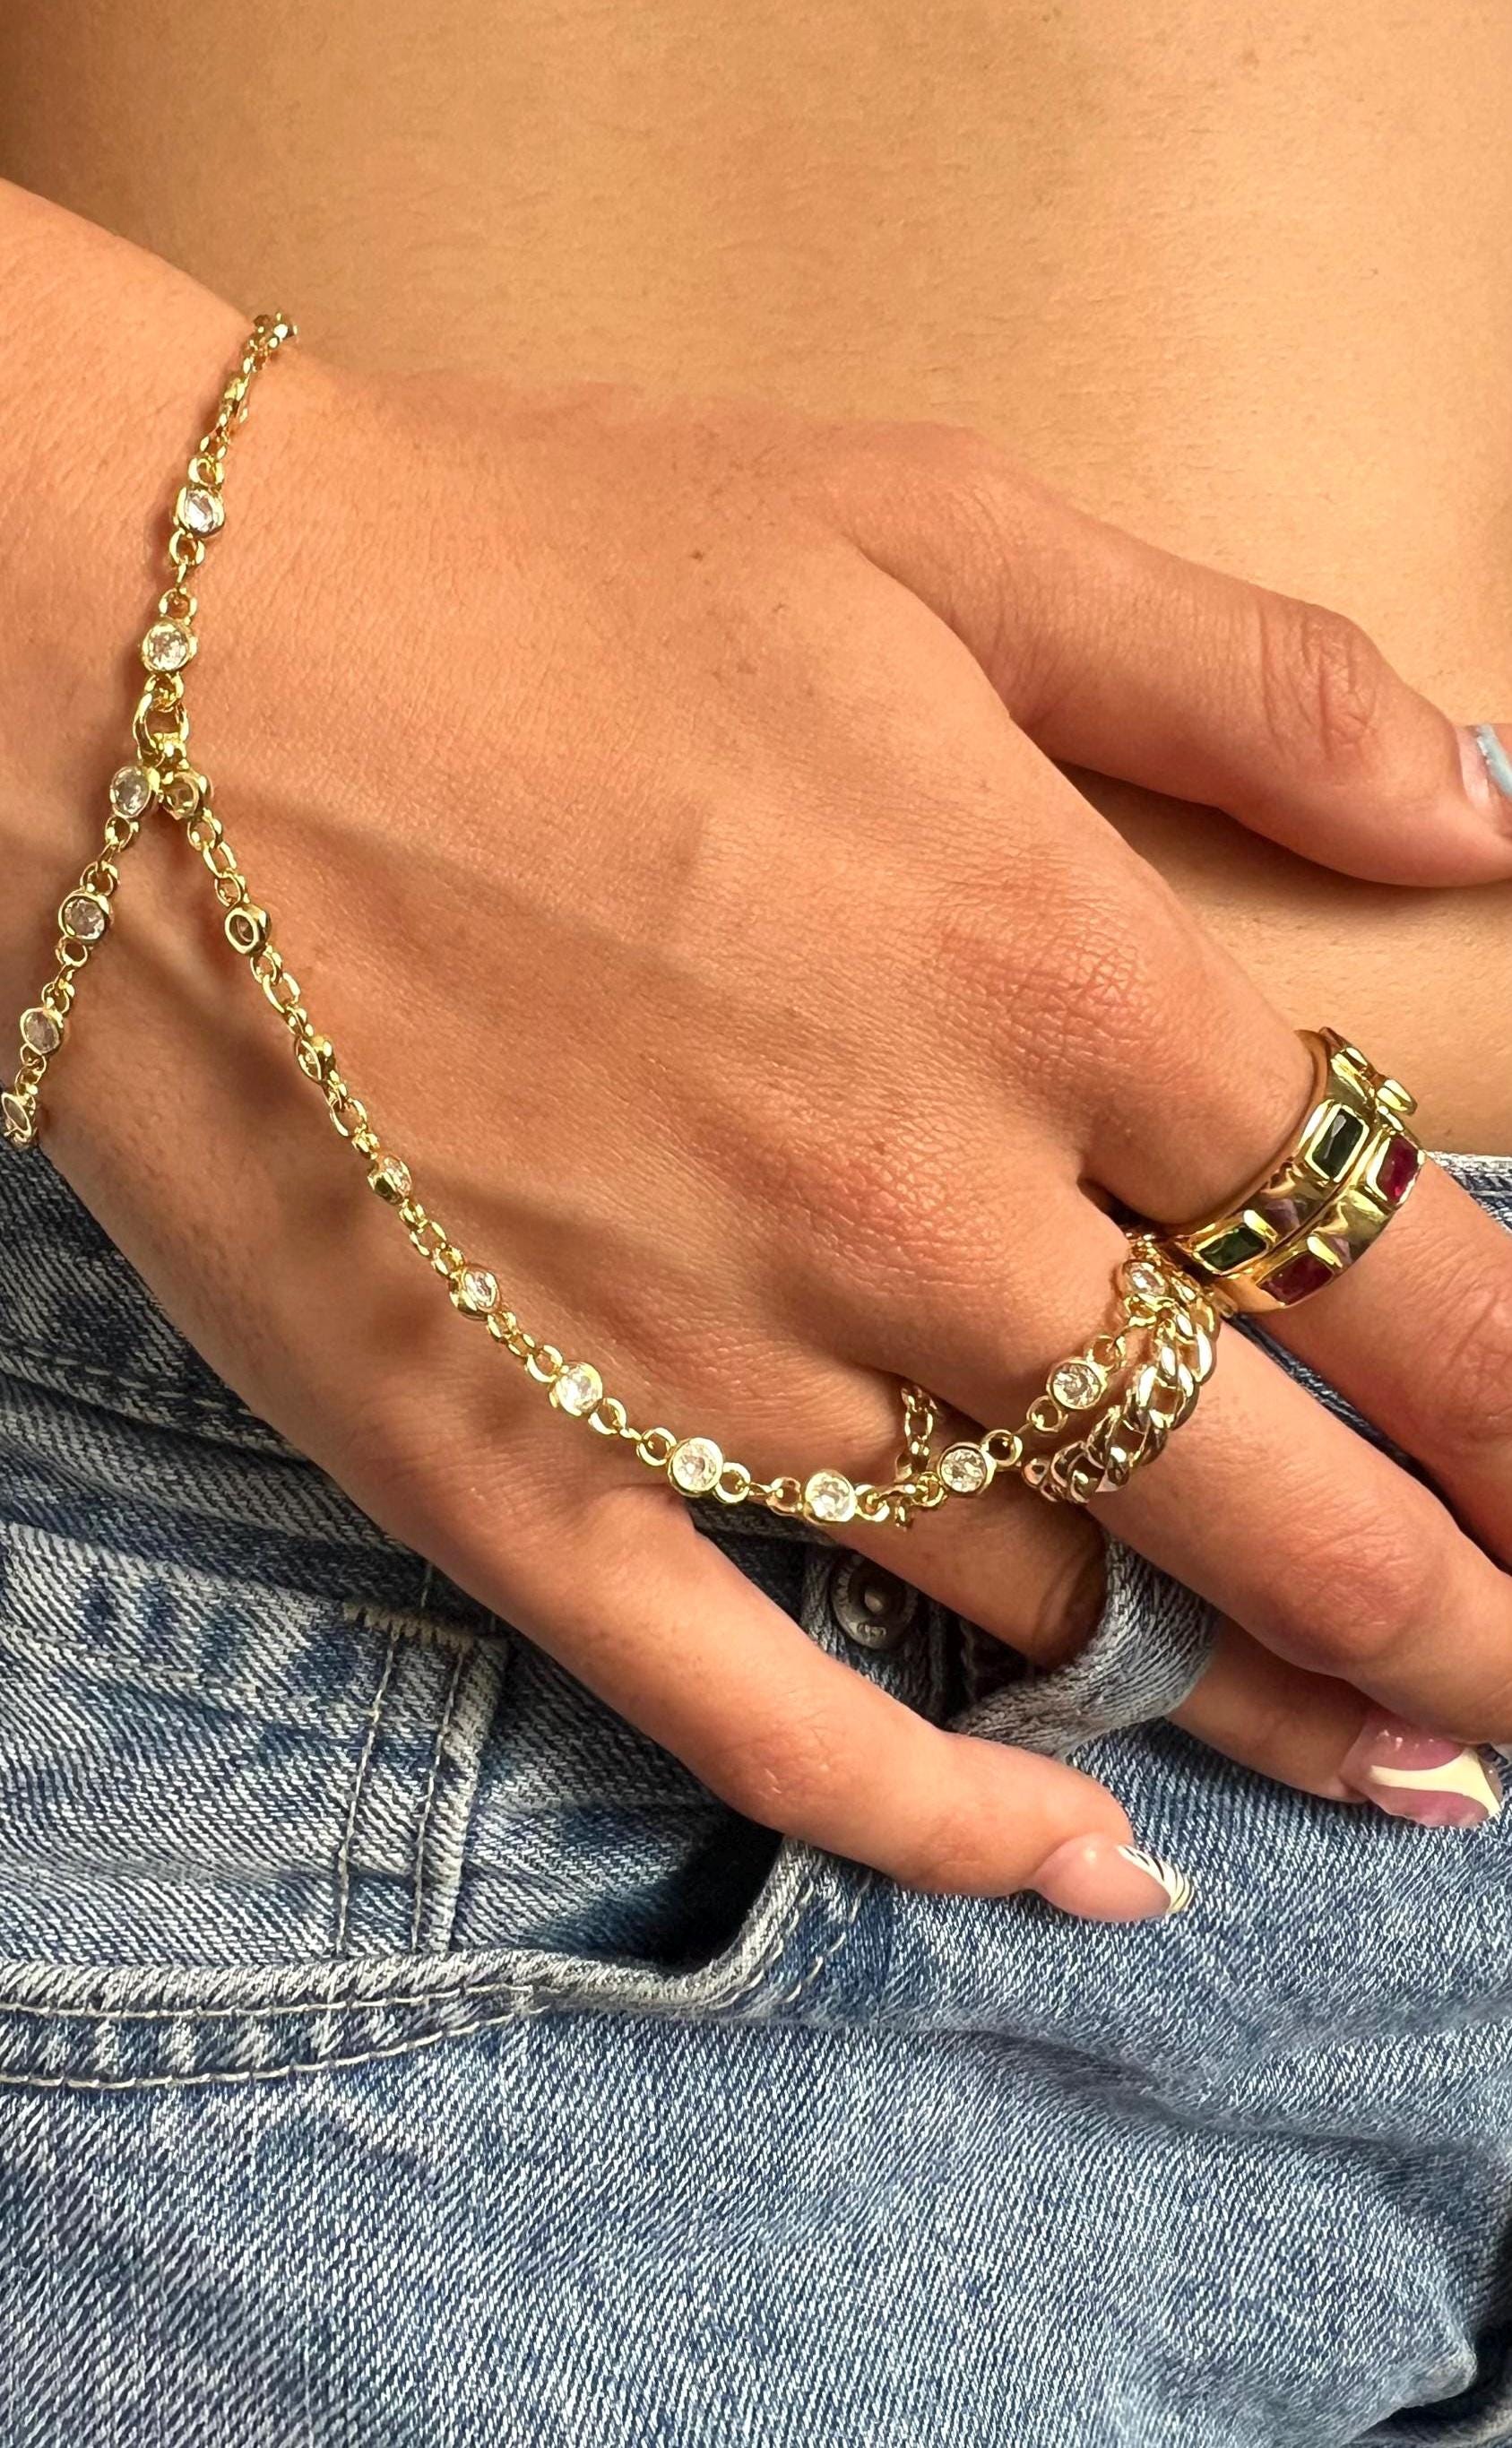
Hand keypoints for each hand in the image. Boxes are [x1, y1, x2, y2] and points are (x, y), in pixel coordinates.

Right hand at [14, 315, 1511, 1919]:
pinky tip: (1093, 1869)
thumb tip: (1490, 807)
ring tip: (1383, 1755)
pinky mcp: (519, 1477)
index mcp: (1048, 971)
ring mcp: (712, 1375)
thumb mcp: (923, 517)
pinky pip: (770, 1722)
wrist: (135, 670)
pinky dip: (950, 1828)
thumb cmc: (532, 564)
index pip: (1404, 1264)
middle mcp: (915, 1211)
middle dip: (1460, 1616)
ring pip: (1056, 1610)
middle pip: (1281, 1496)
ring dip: (1249, 1692)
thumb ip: (1238, 672)